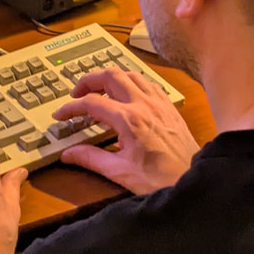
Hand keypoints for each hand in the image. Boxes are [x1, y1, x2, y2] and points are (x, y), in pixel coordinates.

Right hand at [53, 66, 198, 194]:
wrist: (192, 179)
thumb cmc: (162, 178)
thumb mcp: (120, 172)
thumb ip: (91, 159)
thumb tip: (70, 153)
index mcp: (129, 120)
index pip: (92, 103)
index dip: (71, 107)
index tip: (62, 115)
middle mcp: (144, 105)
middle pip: (110, 75)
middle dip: (89, 80)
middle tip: (77, 93)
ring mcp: (158, 102)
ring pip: (130, 73)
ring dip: (110, 77)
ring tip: (99, 90)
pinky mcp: (168, 106)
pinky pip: (147, 82)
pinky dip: (131, 81)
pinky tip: (126, 94)